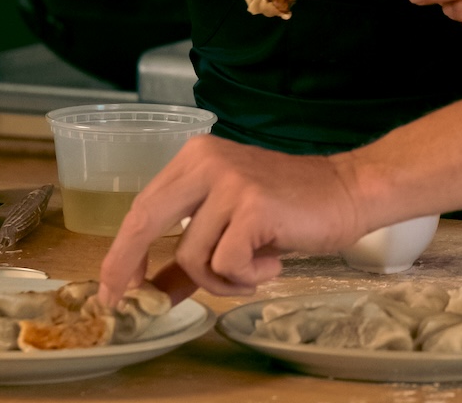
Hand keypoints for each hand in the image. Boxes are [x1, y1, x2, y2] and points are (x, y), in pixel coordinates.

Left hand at [97, 135, 364, 304]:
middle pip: (144, 222)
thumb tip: (151, 293)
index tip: (112, 288)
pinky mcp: (252, 207)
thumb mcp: (230, 226)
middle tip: (133, 304)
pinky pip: (225, 263)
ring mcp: (230, 182)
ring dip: (220, 280)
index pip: (142, 207)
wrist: (349, 192)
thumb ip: (190, 254)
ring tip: (254, 270)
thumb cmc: (291, 209)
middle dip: (128, 268)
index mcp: (195, 158)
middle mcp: (206, 162)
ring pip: (192, 255)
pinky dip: (245, 276)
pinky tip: (273, 261)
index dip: (122, 252)